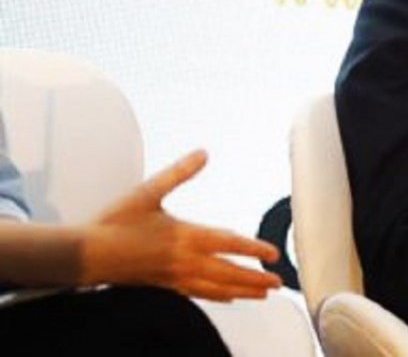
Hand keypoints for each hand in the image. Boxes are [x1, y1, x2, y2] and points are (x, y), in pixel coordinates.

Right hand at [81, 150, 281, 301]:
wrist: (86, 254)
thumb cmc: (115, 223)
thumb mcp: (148, 192)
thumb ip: (179, 173)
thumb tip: (203, 153)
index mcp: (184, 236)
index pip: (228, 244)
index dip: (253, 249)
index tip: (273, 255)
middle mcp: (183, 260)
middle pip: (228, 273)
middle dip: (255, 278)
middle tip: (279, 283)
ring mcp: (174, 276)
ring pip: (216, 288)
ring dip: (242, 291)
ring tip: (263, 294)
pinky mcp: (164, 285)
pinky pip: (198, 294)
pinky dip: (218, 296)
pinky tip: (229, 297)